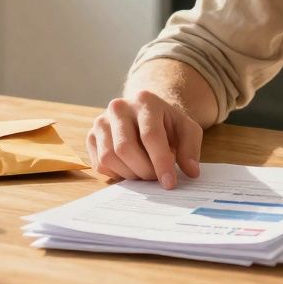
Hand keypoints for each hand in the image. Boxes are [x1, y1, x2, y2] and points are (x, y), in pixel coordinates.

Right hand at [86, 90, 203, 189]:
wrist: (146, 115)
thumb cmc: (167, 124)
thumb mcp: (187, 130)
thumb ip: (191, 148)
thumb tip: (191, 171)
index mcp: (145, 100)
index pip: (150, 136)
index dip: (161, 162)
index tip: (170, 183)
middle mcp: (118, 107)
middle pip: (125, 148)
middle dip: (144, 170)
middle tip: (156, 178)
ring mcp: (101, 121)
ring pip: (109, 157)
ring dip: (129, 174)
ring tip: (144, 172)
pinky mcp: (91, 136)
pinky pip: (99, 164)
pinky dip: (117, 173)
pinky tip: (131, 168)